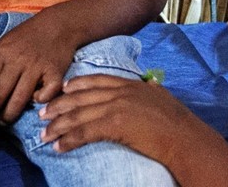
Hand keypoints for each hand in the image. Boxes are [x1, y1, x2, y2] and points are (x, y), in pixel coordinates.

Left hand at [0, 17, 75, 123]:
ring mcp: (37, 68)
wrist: (60, 24)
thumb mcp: (3, 42)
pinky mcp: (55, 74)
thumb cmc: (28, 35)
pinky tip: (34, 102)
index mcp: (3, 51)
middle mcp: (19, 60)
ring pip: (19, 99)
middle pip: (0, 93)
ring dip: (9, 115)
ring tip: (5, 120)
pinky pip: (45, 95)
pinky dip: (39, 101)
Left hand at [40, 75, 197, 161]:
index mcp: (131, 85)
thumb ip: (150, 90)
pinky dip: (69, 139)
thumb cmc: (178, 123)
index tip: (62, 90)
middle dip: (58, 105)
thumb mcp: (161, 98)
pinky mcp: (115, 124)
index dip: (77, 85)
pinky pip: (84, 132)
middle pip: (81, 96)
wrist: (185, 137)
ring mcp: (117, 107)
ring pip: (79, 114)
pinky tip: (59, 146)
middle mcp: (121, 92)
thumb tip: (150, 85)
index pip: (97, 80)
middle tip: (42, 114)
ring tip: (45, 135)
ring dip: (58, 126)